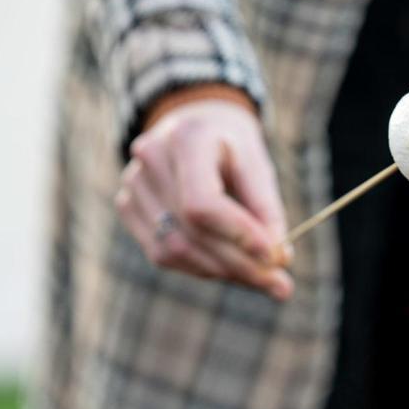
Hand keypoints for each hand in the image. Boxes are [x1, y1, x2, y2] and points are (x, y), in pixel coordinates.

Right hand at [115, 98, 292, 299]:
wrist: (193, 123)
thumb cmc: (232, 146)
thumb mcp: (258, 165)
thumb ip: (267, 209)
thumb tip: (278, 259)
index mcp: (187, 138)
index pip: (203, 203)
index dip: (238, 235)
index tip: (274, 258)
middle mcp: (151, 158)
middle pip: (192, 232)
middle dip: (240, 265)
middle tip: (280, 285)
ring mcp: (132, 183)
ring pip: (175, 250)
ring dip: (223, 272)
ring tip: (262, 280)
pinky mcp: (128, 206)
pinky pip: (161, 254)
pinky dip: (200, 268)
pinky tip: (230, 269)